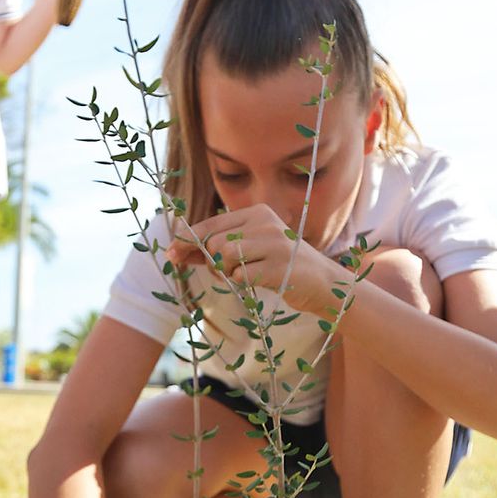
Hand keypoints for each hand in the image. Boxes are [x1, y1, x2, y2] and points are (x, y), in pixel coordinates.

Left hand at [174, 202, 346, 317]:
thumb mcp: (251, 249)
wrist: (324, 284)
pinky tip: (257, 283)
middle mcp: (265, 222)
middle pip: (214, 243)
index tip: (172, 253)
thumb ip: (218, 247)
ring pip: (224, 257)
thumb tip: (178, 250)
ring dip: (225, 274)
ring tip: (242, 277)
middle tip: (227, 274)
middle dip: (212, 263)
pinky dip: (242, 284)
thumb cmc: (282, 266)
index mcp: (257, 213)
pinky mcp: (280, 266)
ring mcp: (274, 243)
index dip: (188, 240)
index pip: (212, 224)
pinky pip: (241, 276)